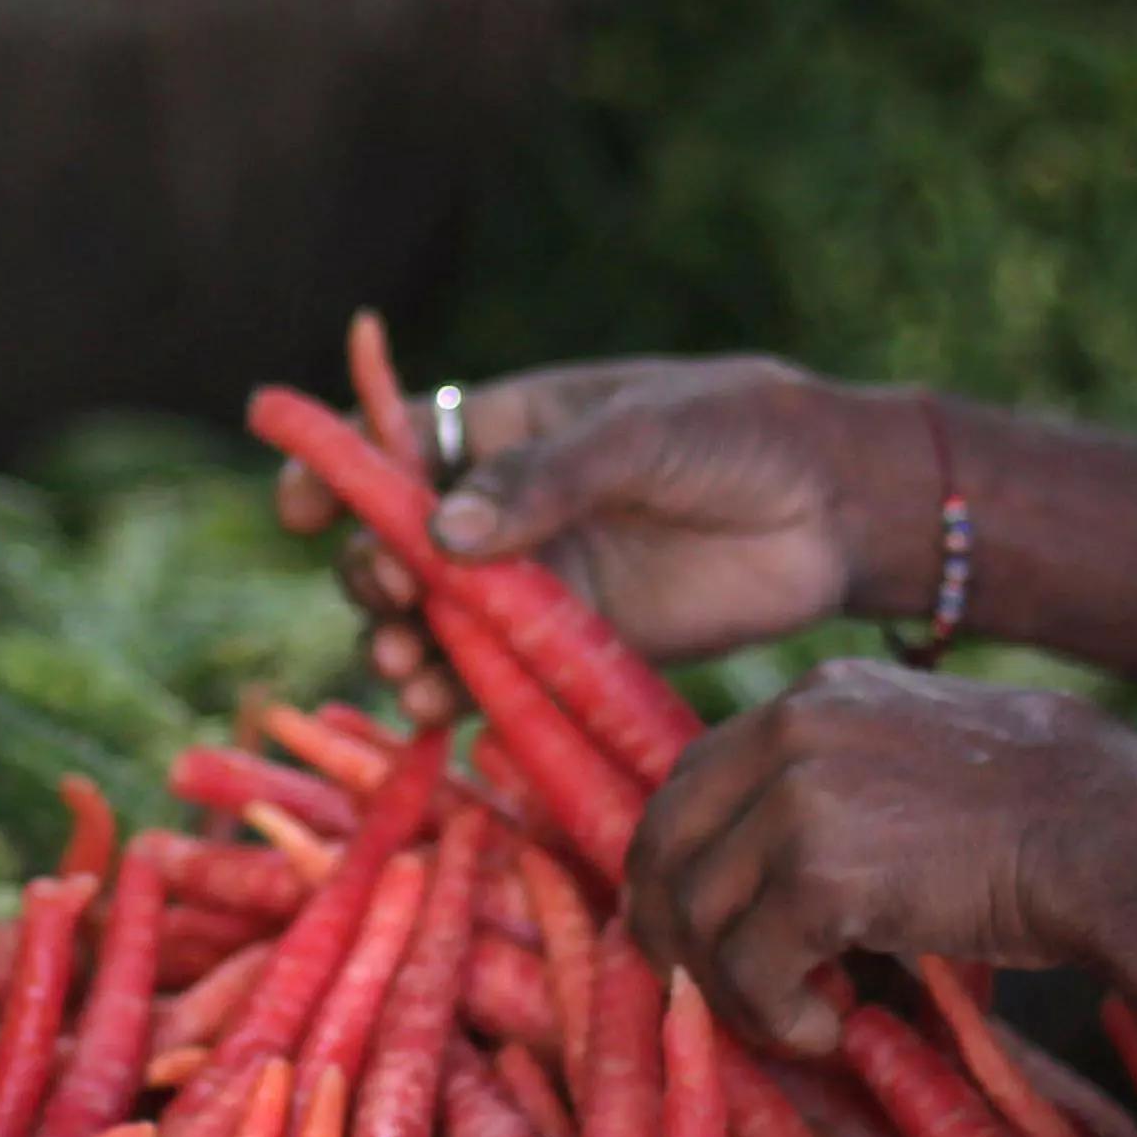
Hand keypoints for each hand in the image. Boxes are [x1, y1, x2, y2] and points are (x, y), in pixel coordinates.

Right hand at [273, 356, 921, 690]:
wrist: (838, 505)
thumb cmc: (738, 433)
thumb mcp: (638, 436)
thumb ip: (543, 480)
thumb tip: (439, 535)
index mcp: (506, 428)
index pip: (395, 450)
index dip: (337, 475)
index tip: (298, 510)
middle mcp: (507, 509)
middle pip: (399, 548)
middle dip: (373, 576)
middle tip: (392, 602)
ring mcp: (537, 580)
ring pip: (437, 620)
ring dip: (403, 644)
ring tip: (406, 668)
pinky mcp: (575, 645)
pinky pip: (495, 674)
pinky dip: (458, 692)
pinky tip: (440, 708)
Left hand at [620, 659, 1136, 1057]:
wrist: (1118, 840)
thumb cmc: (1053, 816)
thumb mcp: (927, 756)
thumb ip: (845, 782)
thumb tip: (780, 867)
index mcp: (814, 697)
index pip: (691, 779)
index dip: (683, 862)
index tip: (704, 925)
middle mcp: (791, 730)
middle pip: (664, 840)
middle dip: (672, 928)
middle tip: (711, 991)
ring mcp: (798, 798)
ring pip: (697, 915)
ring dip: (733, 989)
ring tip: (801, 1019)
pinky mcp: (818, 873)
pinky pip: (748, 967)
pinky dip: (775, 1017)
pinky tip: (830, 1030)